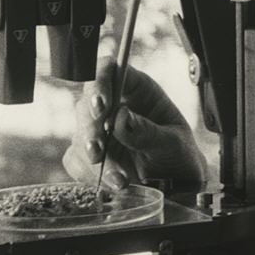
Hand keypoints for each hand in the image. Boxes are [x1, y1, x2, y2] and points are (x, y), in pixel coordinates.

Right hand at [63, 60, 206, 191]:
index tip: (101, 104)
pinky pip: (75, 160)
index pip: (110, 70)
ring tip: (119, 178)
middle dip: (91, 130)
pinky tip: (113, 184)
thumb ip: (148, 131)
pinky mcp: (89, 155)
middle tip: (99, 151)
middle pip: (87, 104)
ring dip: (94, 160)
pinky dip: (89, 174)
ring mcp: (100, 130)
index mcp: (139, 90)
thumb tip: (121, 117)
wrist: (176, 184)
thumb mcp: (172, 142)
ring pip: (80, 136)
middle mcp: (115, 106)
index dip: (100, 82)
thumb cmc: (178, 153)